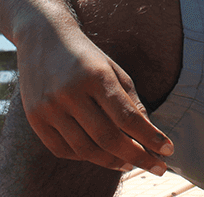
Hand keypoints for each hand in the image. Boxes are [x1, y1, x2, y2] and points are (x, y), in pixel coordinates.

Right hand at [16, 24, 173, 174]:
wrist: (43, 37)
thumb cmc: (87, 56)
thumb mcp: (114, 70)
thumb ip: (131, 102)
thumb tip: (149, 135)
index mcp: (96, 76)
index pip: (128, 117)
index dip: (150, 138)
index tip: (169, 151)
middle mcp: (70, 93)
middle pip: (107, 137)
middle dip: (137, 157)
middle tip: (157, 167)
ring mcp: (49, 107)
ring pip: (85, 149)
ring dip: (112, 162)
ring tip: (130, 163)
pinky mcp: (34, 118)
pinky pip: (63, 149)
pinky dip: (86, 157)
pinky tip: (101, 155)